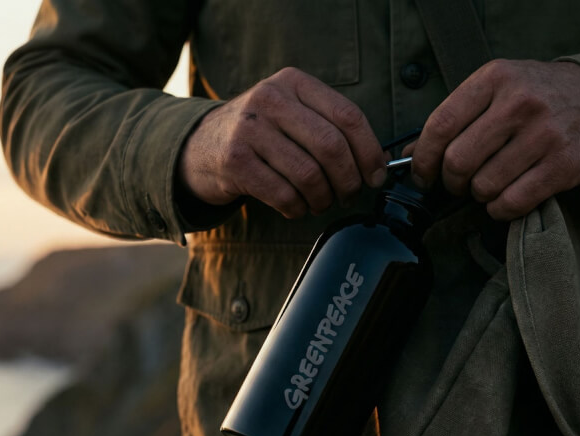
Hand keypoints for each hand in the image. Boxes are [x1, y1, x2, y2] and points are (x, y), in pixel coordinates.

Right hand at [178, 67, 386, 218]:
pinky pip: (284, 195)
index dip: (370, 152)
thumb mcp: (292, 114)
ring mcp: (249, 130)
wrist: (200, 146)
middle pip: (332, 147)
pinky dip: (298, 209)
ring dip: (323, 199)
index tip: (376, 176)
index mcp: (293, 82)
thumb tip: (379, 163)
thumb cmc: (261, 135)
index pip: (348, 116)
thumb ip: (330, 127)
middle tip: (348, 195)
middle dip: (349, 180)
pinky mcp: (234, 162)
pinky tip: (296, 207)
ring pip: (309, 175)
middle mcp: (269, 99)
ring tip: (320, 202)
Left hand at [409, 59, 579, 219]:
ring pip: (483, 186)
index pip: (441, 125)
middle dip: (451, 181)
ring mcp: (544, 134)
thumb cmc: (534, 97)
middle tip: (458, 182)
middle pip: (459, 161)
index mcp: (494, 79)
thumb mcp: (494, 91)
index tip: (421, 174)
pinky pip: (512, 202)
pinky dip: (499, 209)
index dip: (423, 158)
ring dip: (478, 195)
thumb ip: (454, 119)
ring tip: (488, 184)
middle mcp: (520, 103)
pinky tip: (504, 198)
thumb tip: (407, 155)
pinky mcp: (563, 165)